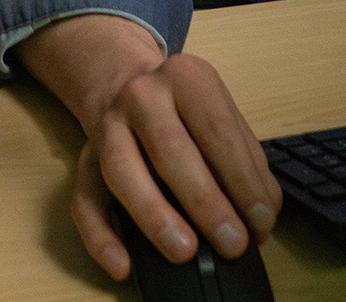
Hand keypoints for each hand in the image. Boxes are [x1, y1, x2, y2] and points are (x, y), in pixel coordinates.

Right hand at [19, 15, 278, 280]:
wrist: (123, 81)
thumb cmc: (184, 110)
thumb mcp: (219, 114)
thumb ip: (245, 160)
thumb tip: (262, 218)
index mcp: (186, 78)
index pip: (218, 131)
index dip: (243, 180)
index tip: (261, 221)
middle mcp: (142, 95)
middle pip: (170, 150)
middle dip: (206, 203)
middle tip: (232, 242)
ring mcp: (108, 125)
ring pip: (122, 171)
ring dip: (155, 217)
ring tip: (185, 251)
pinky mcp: (83, 160)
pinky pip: (82, 201)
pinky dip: (101, 238)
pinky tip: (124, 266)